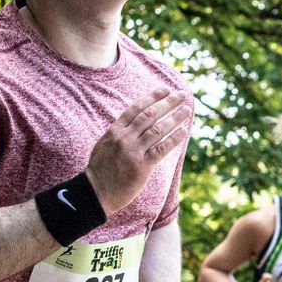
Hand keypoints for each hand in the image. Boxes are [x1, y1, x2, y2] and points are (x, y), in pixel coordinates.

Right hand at [82, 89, 193, 215]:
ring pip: (157, 129)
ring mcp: (133, 151)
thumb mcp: (105, 145)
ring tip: (186, 110)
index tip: (165, 89)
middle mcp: (124, 138)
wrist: (95, 192)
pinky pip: (161, 149)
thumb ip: (119, 133)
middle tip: (181, 94)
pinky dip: (173, 138)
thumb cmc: (101, 170)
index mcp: (114, 131)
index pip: (136, 108)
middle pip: (149, 115)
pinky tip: (183, 131)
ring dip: (174, 118)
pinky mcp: (141, 166)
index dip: (152, 97)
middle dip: (167, 103)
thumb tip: (134, 123)